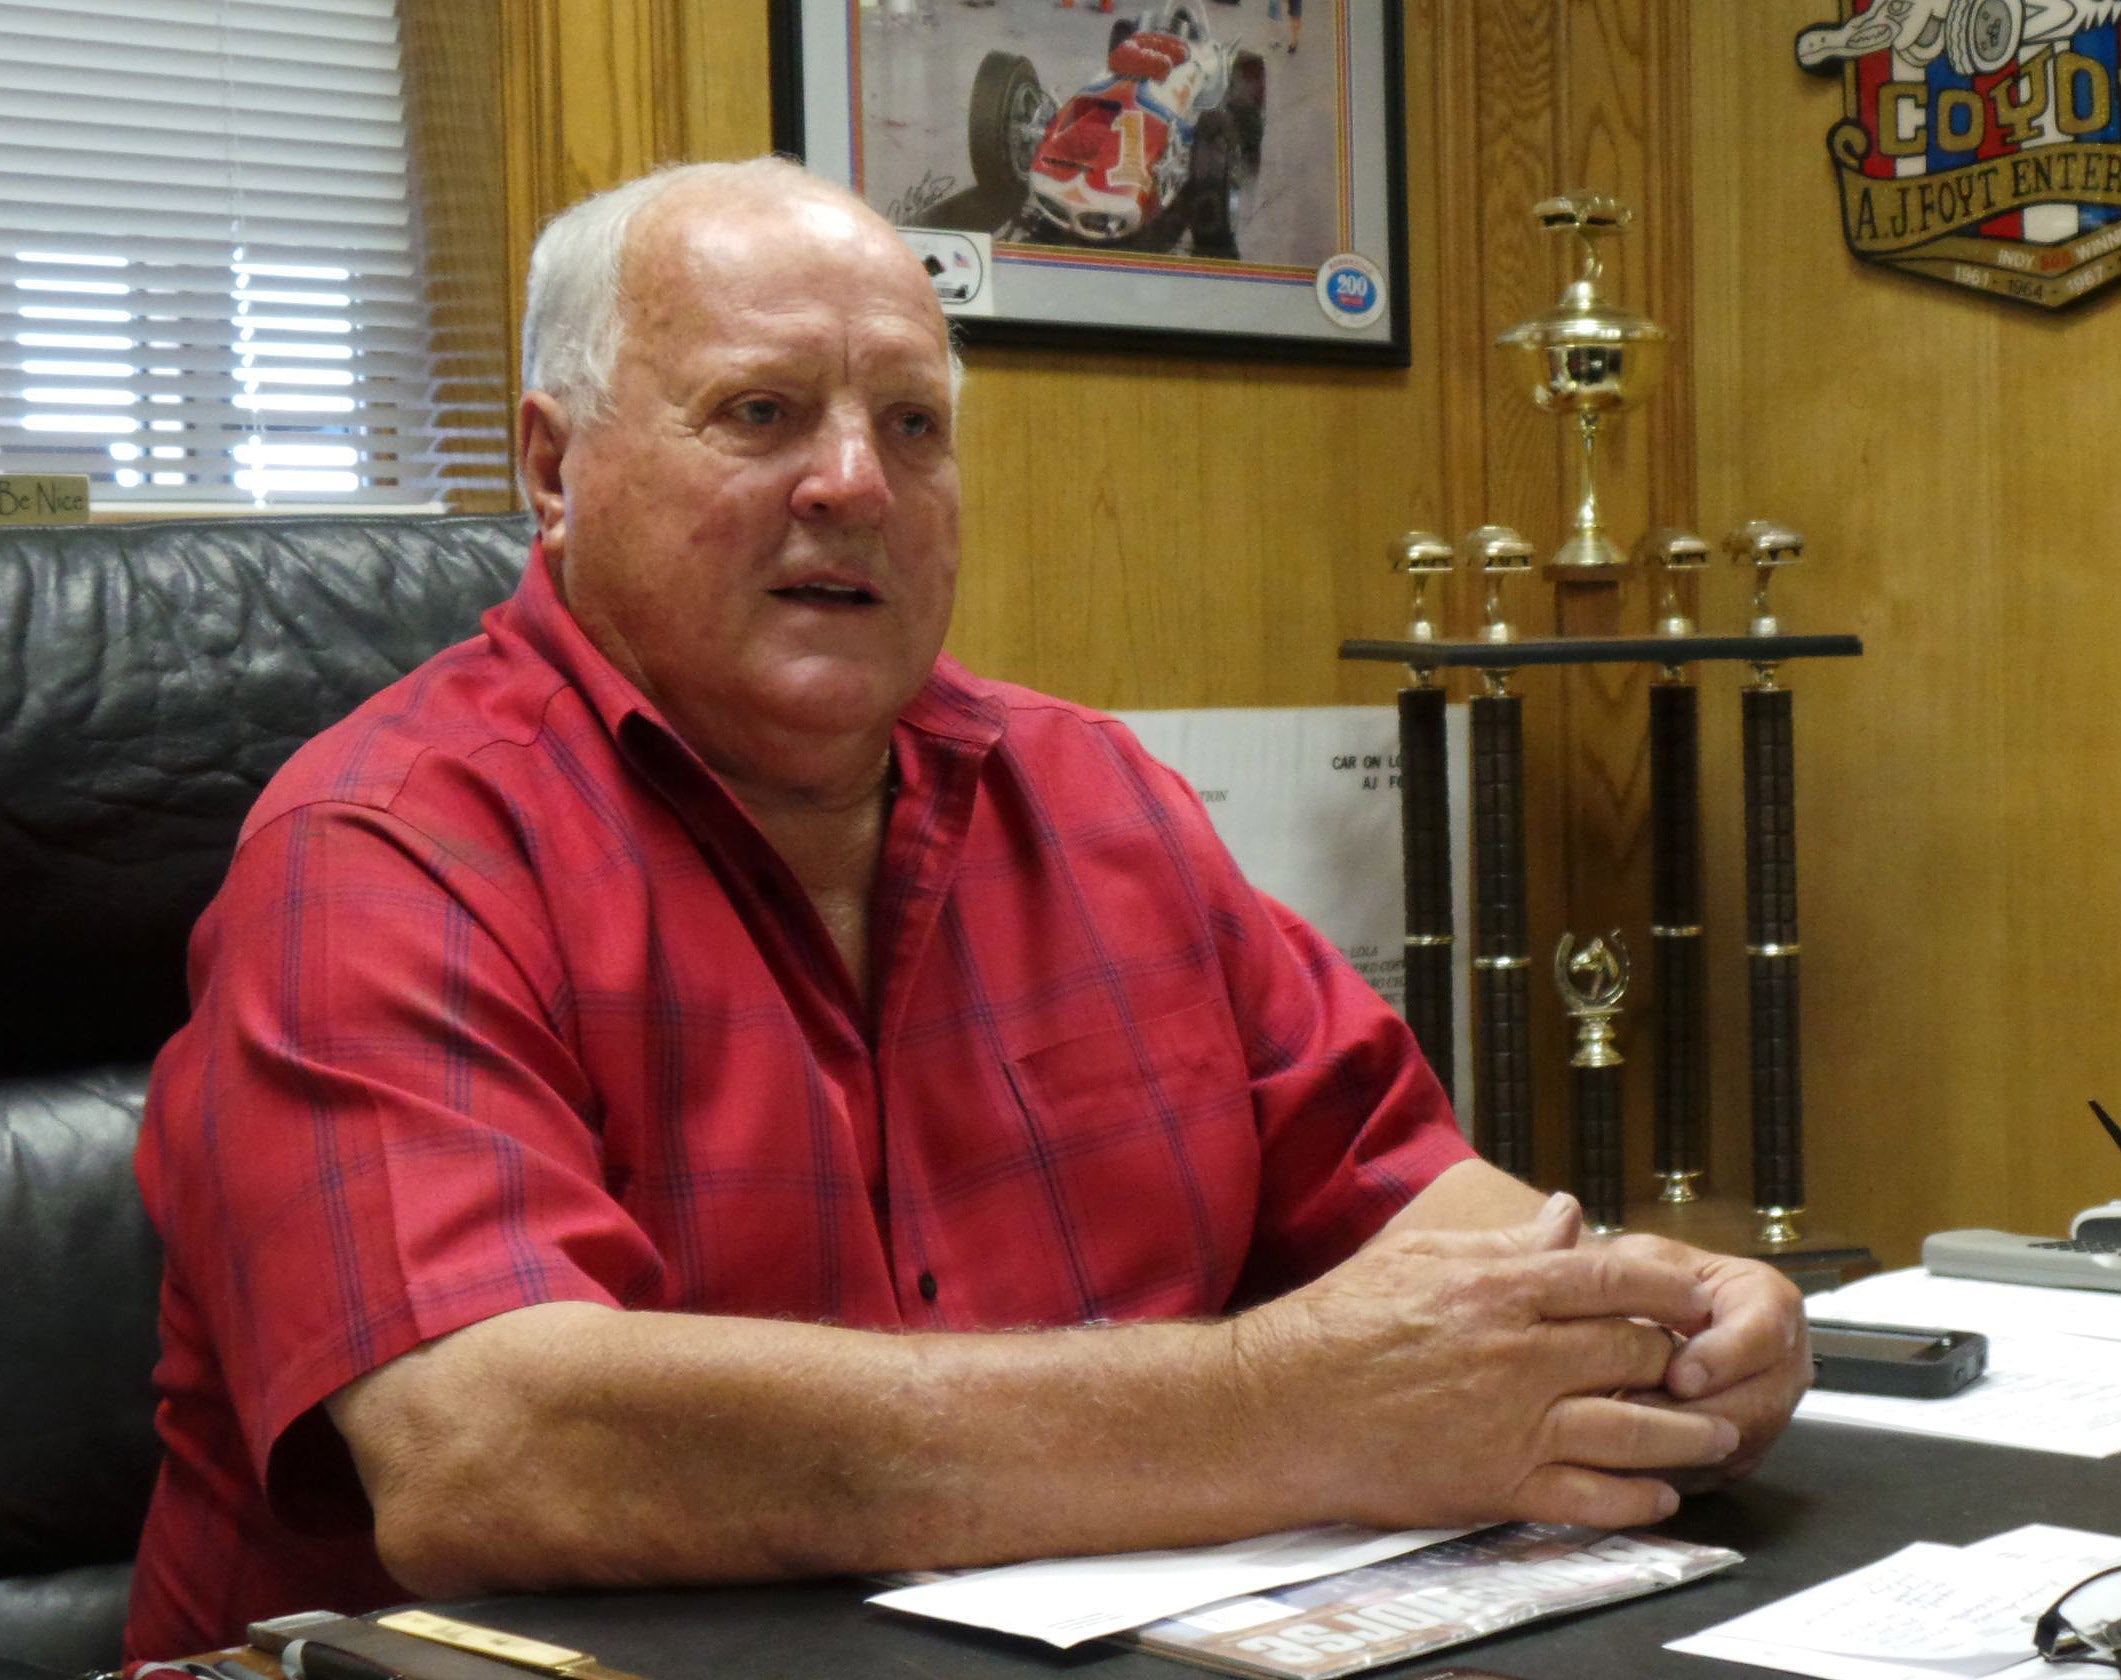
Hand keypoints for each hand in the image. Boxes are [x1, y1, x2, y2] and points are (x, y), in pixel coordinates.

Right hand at [1230, 1194, 1740, 1533]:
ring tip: (1718, 1433)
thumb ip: (1504, 1242)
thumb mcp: (1420, 1256)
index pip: (1612, 1282)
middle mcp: (1518, 1355)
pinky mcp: (1499, 1484)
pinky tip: (1662, 1496)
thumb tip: (1568, 1216)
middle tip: (1710, 1367)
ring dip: (1687, 1433)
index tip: (1694, 1301)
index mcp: (1499, 1289)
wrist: (1283, 1406)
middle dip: (1683, 1361)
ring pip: (1632, 1428)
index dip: (1668, 1292)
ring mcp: (1513, 1423)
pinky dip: (1637, 1499)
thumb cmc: (1338, 1325)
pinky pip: (1591, 1496)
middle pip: (1634, 1353)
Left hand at [1604, 1233, 1811, 1488]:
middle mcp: (1783, 1364)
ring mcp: (1768, 1414)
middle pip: (1757, 1404)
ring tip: (1620, 1435)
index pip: (1764, 1334)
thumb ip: (1633, 1272)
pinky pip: (1712, 1472)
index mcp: (1769, 1303)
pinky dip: (1667, 1468)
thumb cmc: (1643, 1280)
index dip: (1723, 1358)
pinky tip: (1623, 1459)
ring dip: (1676, 1446)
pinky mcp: (1739, 1453)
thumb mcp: (1640, 1257)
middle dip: (1693, 1414)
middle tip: (1634, 1415)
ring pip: (1734, 1446)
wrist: (1638, 1317)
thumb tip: (1609, 1280)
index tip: (1678, 1376)